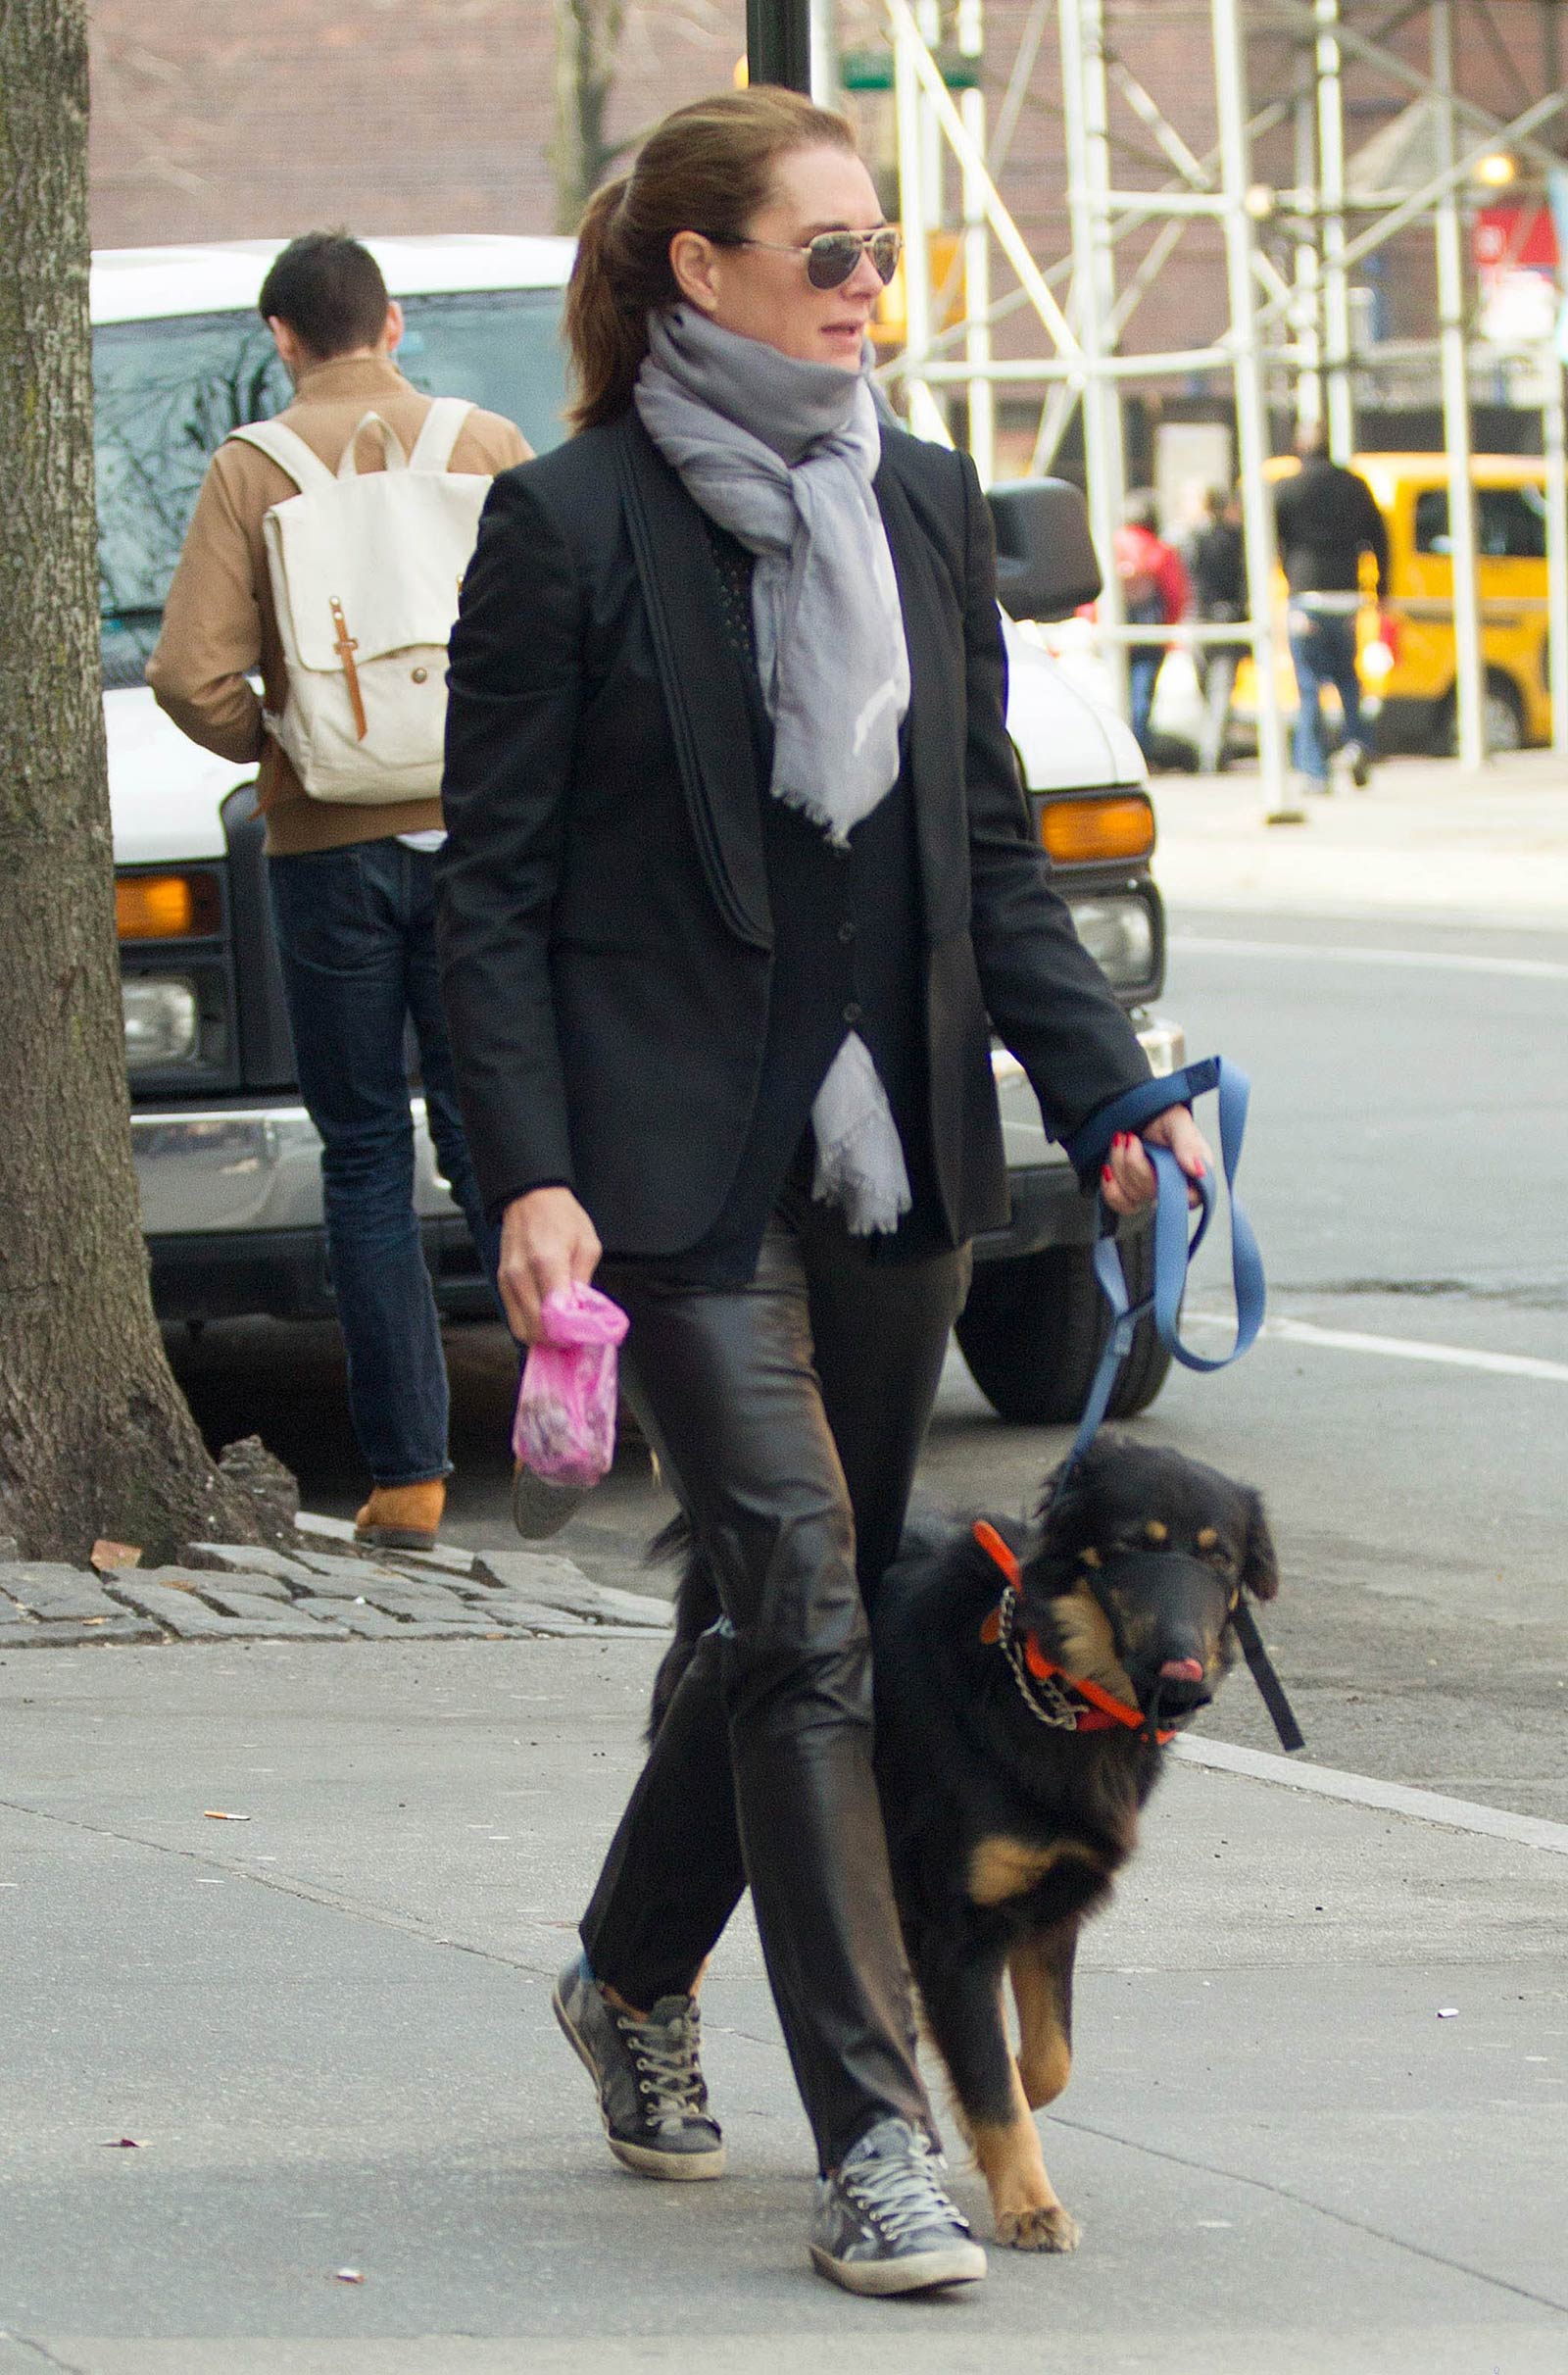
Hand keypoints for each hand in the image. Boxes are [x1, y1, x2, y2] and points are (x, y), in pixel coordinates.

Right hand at [498, 1186, 601, 1342]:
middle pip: (535, 1330)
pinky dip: (530, 1326)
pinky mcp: (501, 1284)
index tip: (584, 1336)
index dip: (570, 1334)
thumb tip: (582, 1314)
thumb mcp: (587, 1245)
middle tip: (574, 1338)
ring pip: (521, 1330)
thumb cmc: (562, 1217)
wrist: (530, 1197)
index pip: (554, 1317)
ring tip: (561, 1332)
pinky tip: (546, 1321)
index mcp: (547, 1263)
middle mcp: (521, 1276)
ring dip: (542, 1338)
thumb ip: (584, 1282)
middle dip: (556, 1341)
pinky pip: (514, 1318)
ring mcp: (507, 1281)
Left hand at [1099, 1104, 1211, 1215]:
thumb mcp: (1178, 1122)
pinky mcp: (1132, 1194)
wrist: (1136, 1110)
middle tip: (1131, 1138)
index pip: (1192, 1197)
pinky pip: (1121, 1204)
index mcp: (1194, 1172)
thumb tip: (1199, 1171)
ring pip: (1134, 1195)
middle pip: (1154, 1193)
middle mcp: (1174, 1185)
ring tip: (1122, 1140)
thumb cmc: (1162, 1116)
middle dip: (1135, 1162)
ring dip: (1120, 1165)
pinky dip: (1111, 1188)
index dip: (1174, 1189)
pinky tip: (1108, 1169)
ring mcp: (1152, 1191)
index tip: (1158, 1163)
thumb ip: (1189, 1145)